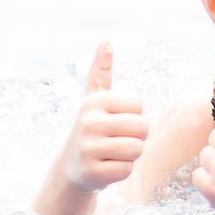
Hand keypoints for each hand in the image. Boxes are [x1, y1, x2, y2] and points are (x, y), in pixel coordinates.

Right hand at [61, 43, 148, 192]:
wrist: (72, 167)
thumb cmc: (92, 129)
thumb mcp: (94, 100)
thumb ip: (101, 72)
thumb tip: (106, 42)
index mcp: (94, 101)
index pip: (139, 105)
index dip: (134, 116)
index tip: (116, 122)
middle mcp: (88, 122)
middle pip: (142, 127)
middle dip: (137, 137)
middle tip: (117, 140)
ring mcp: (88, 148)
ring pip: (136, 149)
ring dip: (131, 155)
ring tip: (113, 153)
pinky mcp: (92, 172)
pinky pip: (127, 170)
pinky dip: (122, 171)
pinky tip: (106, 168)